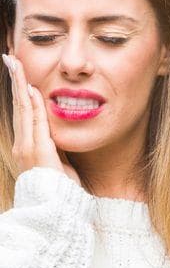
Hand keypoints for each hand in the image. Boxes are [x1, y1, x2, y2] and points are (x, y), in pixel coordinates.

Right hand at [2, 54, 80, 185]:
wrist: (58, 209)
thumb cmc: (61, 188)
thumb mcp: (59, 162)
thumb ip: (55, 146)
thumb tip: (57, 133)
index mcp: (28, 146)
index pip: (24, 112)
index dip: (21, 90)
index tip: (20, 72)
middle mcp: (23, 145)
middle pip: (19, 105)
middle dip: (15, 80)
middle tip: (10, 58)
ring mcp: (27, 147)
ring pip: (23, 109)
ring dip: (19, 85)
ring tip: (15, 64)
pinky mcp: (37, 151)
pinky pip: (34, 122)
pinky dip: (31, 105)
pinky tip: (29, 88)